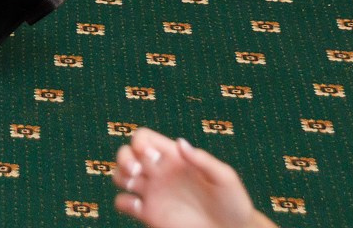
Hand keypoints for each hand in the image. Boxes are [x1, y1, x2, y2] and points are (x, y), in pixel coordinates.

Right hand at [111, 128, 261, 227]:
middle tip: (136, 171)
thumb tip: (180, 142)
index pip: (144, 138)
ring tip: (134, 185)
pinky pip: (123, 203)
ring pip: (120, 175)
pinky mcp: (149, 214)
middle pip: (126, 153)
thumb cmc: (233, 203)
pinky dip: (123, 202)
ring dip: (119, 176)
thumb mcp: (225, 178)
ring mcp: (153, 193)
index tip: (150, 156)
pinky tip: (139, 207)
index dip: (139, 142)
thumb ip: (203, 159)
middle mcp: (159, 172)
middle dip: (123, 158)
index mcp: (174, 158)